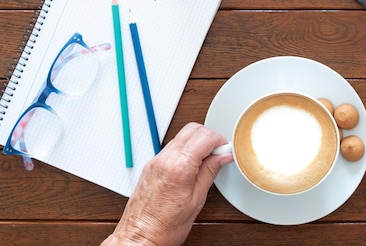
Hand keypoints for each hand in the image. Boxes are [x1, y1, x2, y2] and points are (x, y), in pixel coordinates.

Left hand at [101, 122, 232, 245]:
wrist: (139, 237)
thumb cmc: (165, 226)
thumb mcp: (197, 199)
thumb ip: (210, 172)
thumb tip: (222, 157)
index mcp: (179, 167)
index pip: (204, 137)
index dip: (219, 140)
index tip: (225, 149)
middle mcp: (164, 159)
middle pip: (192, 129)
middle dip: (209, 136)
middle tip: (218, 152)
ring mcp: (155, 161)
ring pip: (181, 135)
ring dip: (197, 141)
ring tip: (206, 160)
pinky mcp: (150, 165)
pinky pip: (172, 147)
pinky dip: (186, 149)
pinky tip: (192, 164)